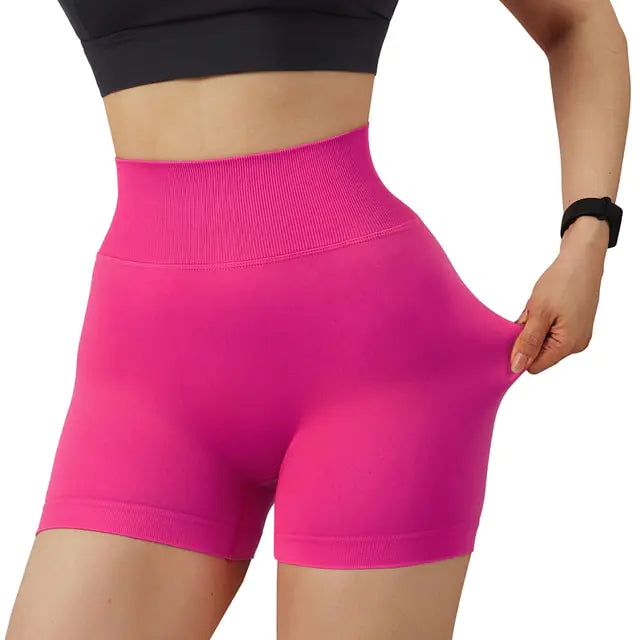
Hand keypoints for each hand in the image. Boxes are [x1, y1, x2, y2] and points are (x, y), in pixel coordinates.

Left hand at [510, 216, 609, 373]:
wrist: (581, 258)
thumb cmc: (563, 282)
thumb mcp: (538, 313)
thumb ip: (527, 342)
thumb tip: (517, 366)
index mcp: (568, 345)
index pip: (534, 365)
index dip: (519, 353)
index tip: (513, 334)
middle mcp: (575, 344)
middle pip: (538, 353)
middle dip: (526, 336)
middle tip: (529, 314)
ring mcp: (576, 334)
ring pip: (542, 340)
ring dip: (533, 327)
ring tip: (538, 307)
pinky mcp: (574, 324)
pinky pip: (550, 330)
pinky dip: (541, 321)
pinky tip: (543, 306)